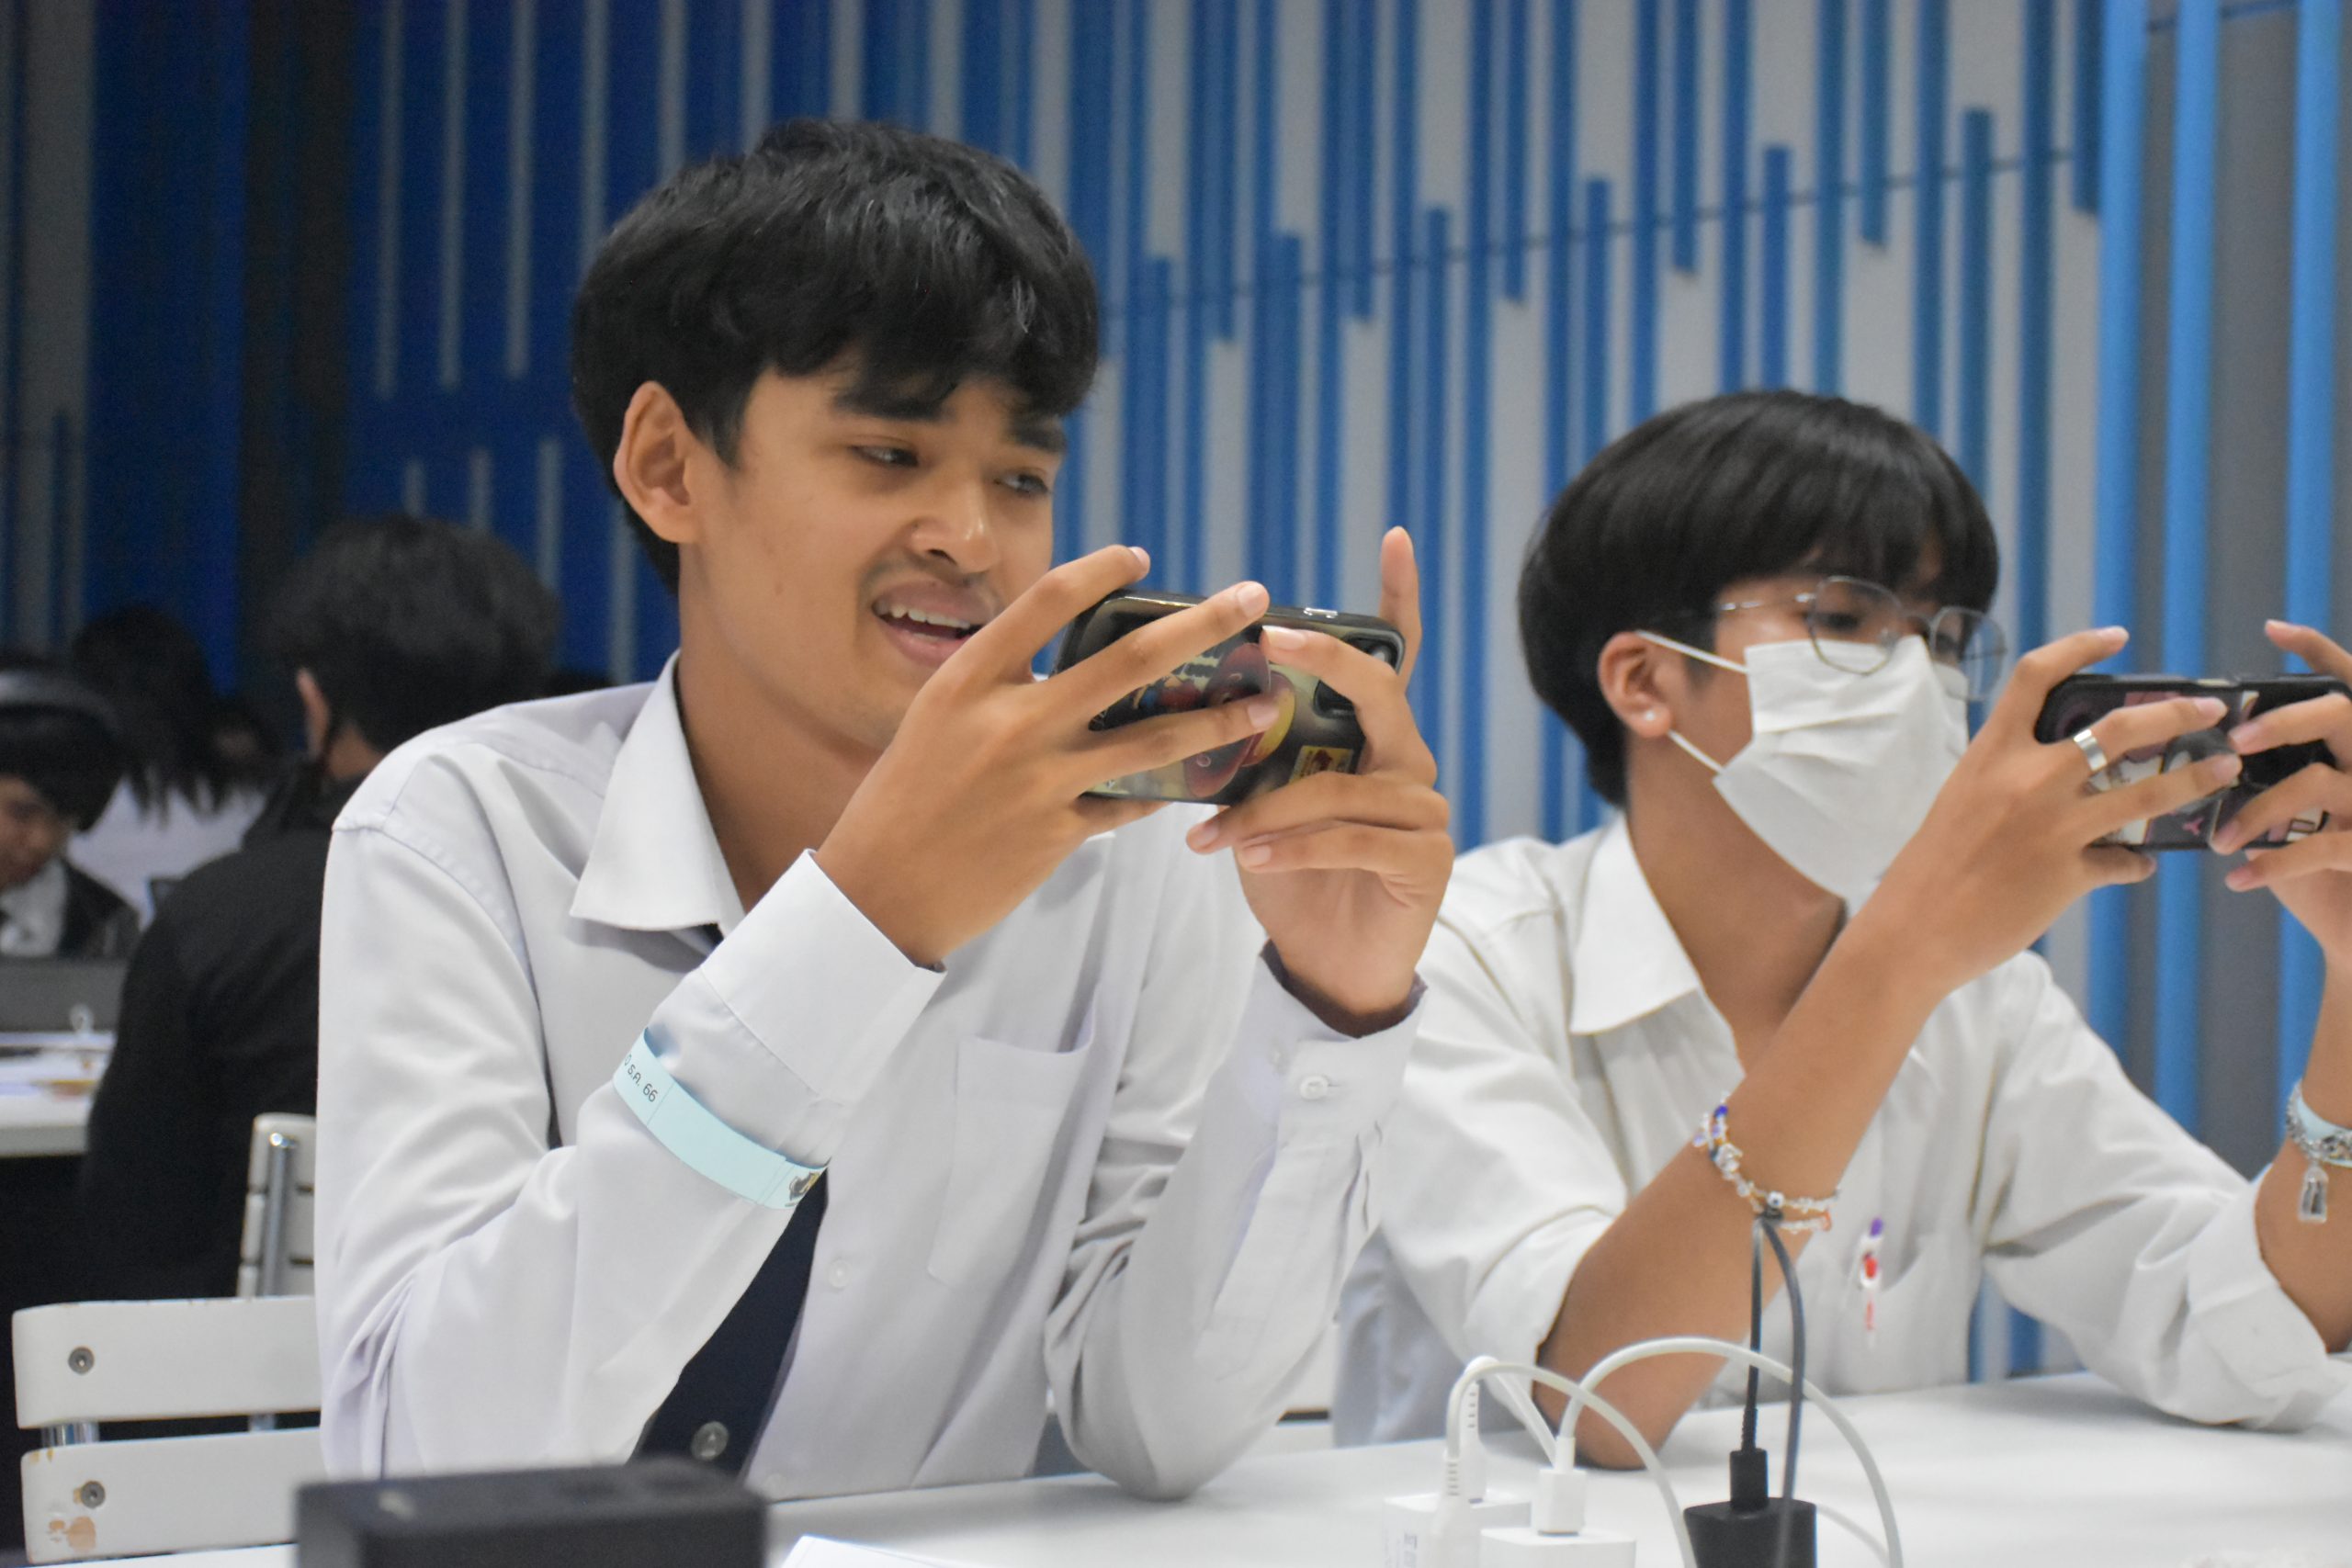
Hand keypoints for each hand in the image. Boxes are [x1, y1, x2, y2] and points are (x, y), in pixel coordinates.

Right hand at [818, 546, 1283, 965]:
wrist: (881, 889)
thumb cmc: (906, 795)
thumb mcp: (938, 717)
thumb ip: (1000, 683)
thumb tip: (1074, 659)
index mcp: (971, 679)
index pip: (1048, 600)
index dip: (1102, 570)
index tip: (1141, 558)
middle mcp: (1012, 720)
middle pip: (1129, 658)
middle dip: (1203, 624)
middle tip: (1253, 599)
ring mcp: (1042, 779)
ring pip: (1155, 739)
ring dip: (1220, 719)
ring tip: (1264, 703)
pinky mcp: (1060, 833)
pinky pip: (1134, 802)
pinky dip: (1170, 787)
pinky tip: (1206, 774)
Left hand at [1182, 529, 1450, 1032]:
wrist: (1327, 969)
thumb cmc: (1292, 880)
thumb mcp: (1259, 811)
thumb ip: (1251, 762)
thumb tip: (1192, 714)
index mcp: (1372, 740)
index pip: (1392, 660)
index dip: (1397, 600)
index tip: (1393, 537)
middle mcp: (1408, 763)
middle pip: (1377, 694)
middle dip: (1321, 661)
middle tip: (1266, 646)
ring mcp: (1426, 809)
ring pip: (1342, 784)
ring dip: (1270, 810)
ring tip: (1216, 836)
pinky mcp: (1428, 858)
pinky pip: (1352, 836)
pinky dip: (1294, 847)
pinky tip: (1253, 859)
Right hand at [1855, 627, 2244, 999]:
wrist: (1914, 929)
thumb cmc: (1932, 864)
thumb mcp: (1964, 797)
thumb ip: (2010, 775)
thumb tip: (2067, 769)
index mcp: (1992, 753)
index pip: (2037, 677)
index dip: (2080, 647)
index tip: (2117, 637)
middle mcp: (2027, 780)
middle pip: (2119, 728)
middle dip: (2177, 713)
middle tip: (2211, 711)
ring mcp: (2053, 827)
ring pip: (2148, 793)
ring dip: (2195, 779)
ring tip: (2222, 769)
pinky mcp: (2069, 875)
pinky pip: (2124, 861)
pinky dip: (2137, 862)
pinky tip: (2141, 864)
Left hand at [2212, 621, 2351, 970]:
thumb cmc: (2316, 872)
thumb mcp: (2295, 816)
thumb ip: (2267, 780)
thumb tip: (2192, 756)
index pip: (2346, 683)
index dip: (2319, 651)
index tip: (2273, 629)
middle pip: (2341, 713)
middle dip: (2285, 721)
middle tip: (2236, 739)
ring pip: (2317, 781)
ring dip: (2257, 809)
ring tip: (2220, 838)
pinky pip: (2323, 847)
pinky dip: (2274, 862)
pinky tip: (2240, 878)